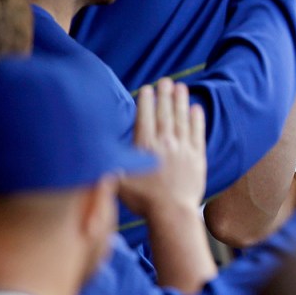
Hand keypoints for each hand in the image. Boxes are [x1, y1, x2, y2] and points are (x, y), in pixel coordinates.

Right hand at [120, 78, 206, 216]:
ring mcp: (183, 149)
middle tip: (166, 80)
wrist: (172, 213)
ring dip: (181, 102)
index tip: (147, 88)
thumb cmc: (142, 201)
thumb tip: (98, 153)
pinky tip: (196, 108)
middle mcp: (164, 143)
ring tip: (181, 87)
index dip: (146, 101)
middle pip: (164, 114)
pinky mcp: (197, 157)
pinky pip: (197, 133)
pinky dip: (197, 120)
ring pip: (182, 119)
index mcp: (145, 147)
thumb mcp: (119, 182)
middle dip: (164, 95)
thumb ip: (112, 164)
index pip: (145, 118)